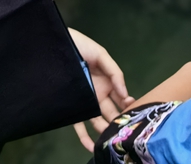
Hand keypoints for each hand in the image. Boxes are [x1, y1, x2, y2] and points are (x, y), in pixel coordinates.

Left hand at [69, 29, 133, 150]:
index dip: (128, 107)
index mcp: (108, 84)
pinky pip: (79, 123)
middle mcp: (99, 95)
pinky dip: (84, 137)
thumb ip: (115, 73)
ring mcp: (86, 102)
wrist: (57, 44)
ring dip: (104, 131)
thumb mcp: (101, 55)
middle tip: (124, 132)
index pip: (122, 99)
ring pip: (97, 121)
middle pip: (111, 113)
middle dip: (118, 123)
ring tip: (110, 141)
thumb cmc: (81, 46)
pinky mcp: (73, 106)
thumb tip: (125, 95)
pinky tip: (91, 146)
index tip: (133, 111)